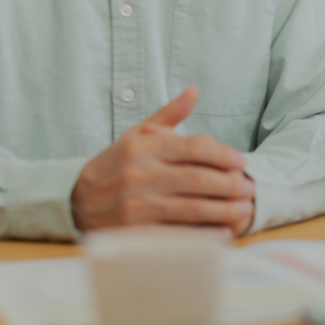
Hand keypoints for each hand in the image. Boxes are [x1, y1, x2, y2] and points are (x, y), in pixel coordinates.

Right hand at [71, 86, 255, 234]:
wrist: (74, 200)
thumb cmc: (115, 165)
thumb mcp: (136, 135)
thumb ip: (169, 115)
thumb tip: (194, 90)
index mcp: (144, 147)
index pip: (193, 148)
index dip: (223, 155)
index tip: (243, 162)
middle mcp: (140, 174)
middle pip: (198, 179)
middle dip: (230, 185)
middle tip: (250, 188)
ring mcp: (137, 204)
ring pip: (192, 207)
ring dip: (224, 210)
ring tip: (244, 209)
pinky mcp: (135, 231)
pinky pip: (177, 232)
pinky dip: (203, 233)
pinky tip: (223, 232)